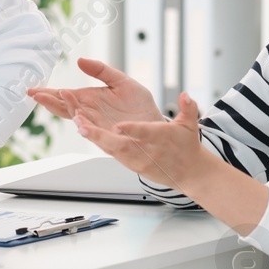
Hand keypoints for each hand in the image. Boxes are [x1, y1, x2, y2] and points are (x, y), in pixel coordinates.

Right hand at [27, 57, 164, 126]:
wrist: (155, 122)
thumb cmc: (138, 104)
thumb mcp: (120, 81)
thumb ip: (101, 71)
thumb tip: (79, 60)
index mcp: (89, 100)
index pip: (65, 96)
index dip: (49, 93)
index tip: (32, 90)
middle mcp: (90, 113)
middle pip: (65, 107)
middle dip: (50, 101)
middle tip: (36, 95)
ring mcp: (99, 125)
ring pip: (78, 119)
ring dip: (67, 110)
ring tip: (58, 99)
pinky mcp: (110, 135)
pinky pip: (96, 132)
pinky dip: (87, 128)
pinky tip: (79, 122)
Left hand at [71, 91, 212, 190]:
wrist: (187, 173)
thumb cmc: (186, 148)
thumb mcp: (190, 126)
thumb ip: (188, 109)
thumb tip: (186, 95)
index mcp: (160, 139)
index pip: (145, 133)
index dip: (132, 129)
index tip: (118, 125)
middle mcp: (145, 151)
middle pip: (119, 144)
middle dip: (100, 136)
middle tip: (82, 126)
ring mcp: (136, 159)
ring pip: (111, 149)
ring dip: (94, 137)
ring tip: (79, 125)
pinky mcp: (130, 163)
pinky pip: (111, 152)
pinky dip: (98, 142)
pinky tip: (85, 130)